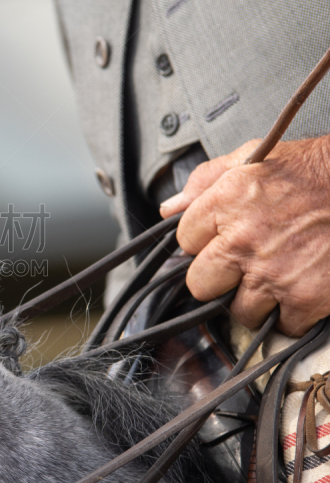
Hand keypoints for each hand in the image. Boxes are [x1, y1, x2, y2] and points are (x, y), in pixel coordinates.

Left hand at [159, 136, 329, 335]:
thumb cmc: (313, 170)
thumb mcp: (253, 157)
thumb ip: (205, 181)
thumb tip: (168, 208)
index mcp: (225, 203)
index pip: (184, 241)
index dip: (202, 242)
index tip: (220, 240)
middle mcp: (243, 241)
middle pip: (200, 285)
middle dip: (218, 279)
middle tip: (241, 268)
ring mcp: (273, 273)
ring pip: (239, 312)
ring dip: (255, 302)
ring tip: (274, 279)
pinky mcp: (306, 297)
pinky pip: (282, 325)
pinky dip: (292, 316)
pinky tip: (300, 292)